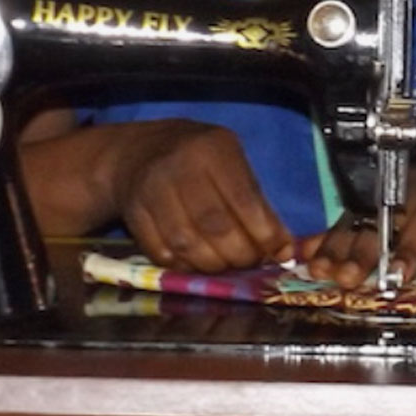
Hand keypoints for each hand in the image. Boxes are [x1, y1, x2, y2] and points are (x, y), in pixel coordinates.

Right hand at [114, 121, 294, 271]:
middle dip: (240, 253)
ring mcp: (151, 189)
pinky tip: (198, 264)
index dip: (264, 233)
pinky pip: (160, 251)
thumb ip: (258, 203)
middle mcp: (179, 166)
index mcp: (213, 149)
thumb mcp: (234, 164)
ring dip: (213, 264)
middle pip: (214, 224)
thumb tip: (283, 250)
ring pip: (186, 242)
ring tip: (227, 265)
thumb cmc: (201, 160)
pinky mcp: (133, 212)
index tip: (279, 253)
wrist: (140, 151)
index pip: (244, 199)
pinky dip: (184, 266)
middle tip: (251, 262)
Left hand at [297, 157, 415, 287]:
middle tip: (350, 277)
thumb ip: (349, 238)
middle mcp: (414, 196)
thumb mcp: (389, 219)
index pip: (355, 222)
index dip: (335, 247)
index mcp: (387, 200)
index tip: (318, 270)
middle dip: (366, 250)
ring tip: (400, 275)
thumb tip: (303, 255)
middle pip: (386, 221)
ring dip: (413, 247)